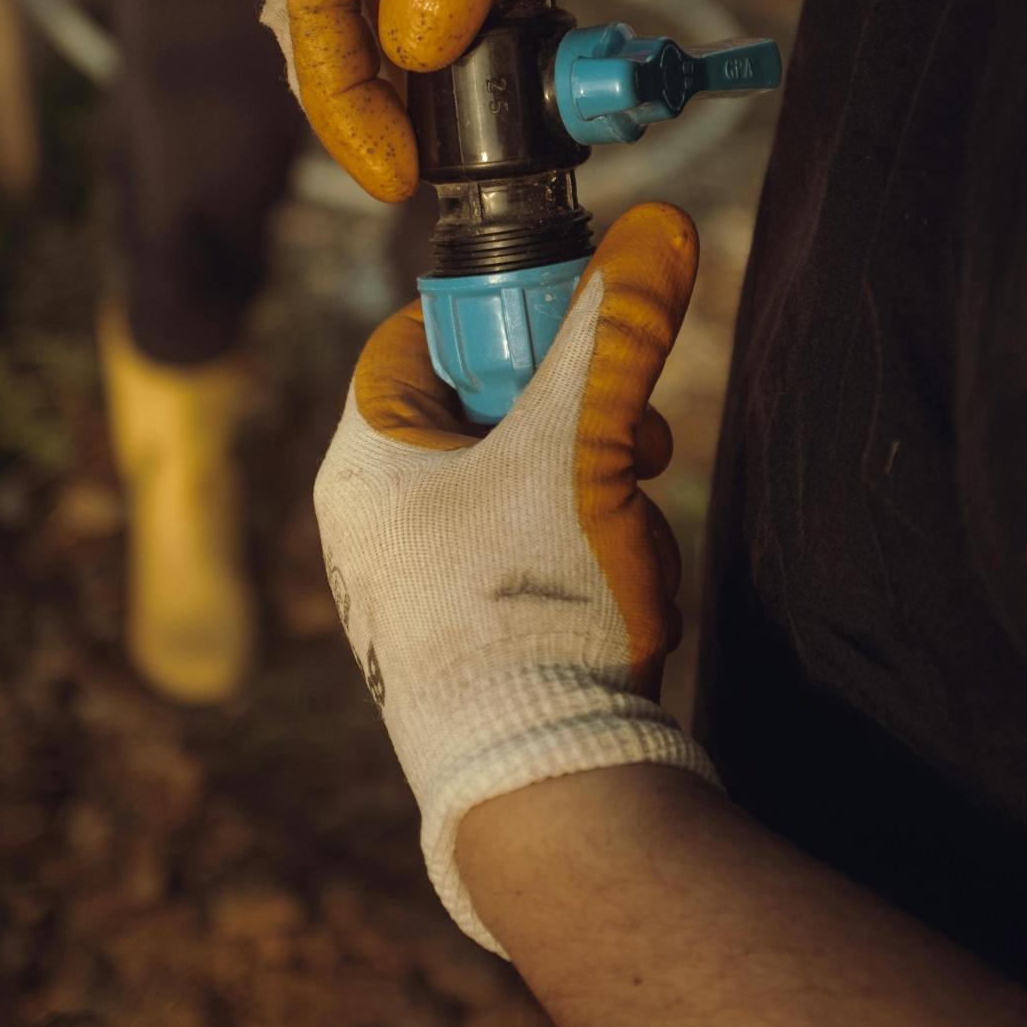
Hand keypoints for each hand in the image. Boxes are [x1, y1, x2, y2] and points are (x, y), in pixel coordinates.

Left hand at [313, 202, 718, 949]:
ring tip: (625, 541)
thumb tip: (661, 226)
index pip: (419, 337)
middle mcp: (373, 525)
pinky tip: (619, 603)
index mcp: (365, 463)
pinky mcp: (465, 644)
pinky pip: (532, 559)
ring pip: (524, 486)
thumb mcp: (579, 450)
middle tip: (633, 446)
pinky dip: (587, 562)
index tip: (576, 335)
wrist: (545, 800)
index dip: (503, 321)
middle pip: (485, 413)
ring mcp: (416, 591)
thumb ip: (617, 335)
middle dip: (578, 423)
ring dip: (596, 497)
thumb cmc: (531, 616)